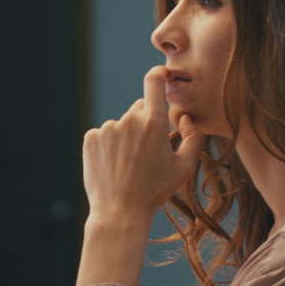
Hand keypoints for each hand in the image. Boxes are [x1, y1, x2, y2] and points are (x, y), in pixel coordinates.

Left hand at [82, 67, 204, 224]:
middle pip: (139, 109)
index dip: (158, 74)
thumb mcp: (184, 167)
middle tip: (147, 152)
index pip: (154, 81)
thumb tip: (186, 117)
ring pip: (121, 125)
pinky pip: (104, 135)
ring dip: (126, 137)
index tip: (160, 74)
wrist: (119, 212)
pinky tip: (114, 166)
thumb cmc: (155, 191)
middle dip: (145, 122)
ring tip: (129, 165)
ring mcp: (107, 128)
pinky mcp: (90, 139)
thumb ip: (194, 137)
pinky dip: (109, 146)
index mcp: (154, 122)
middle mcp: (128, 120)